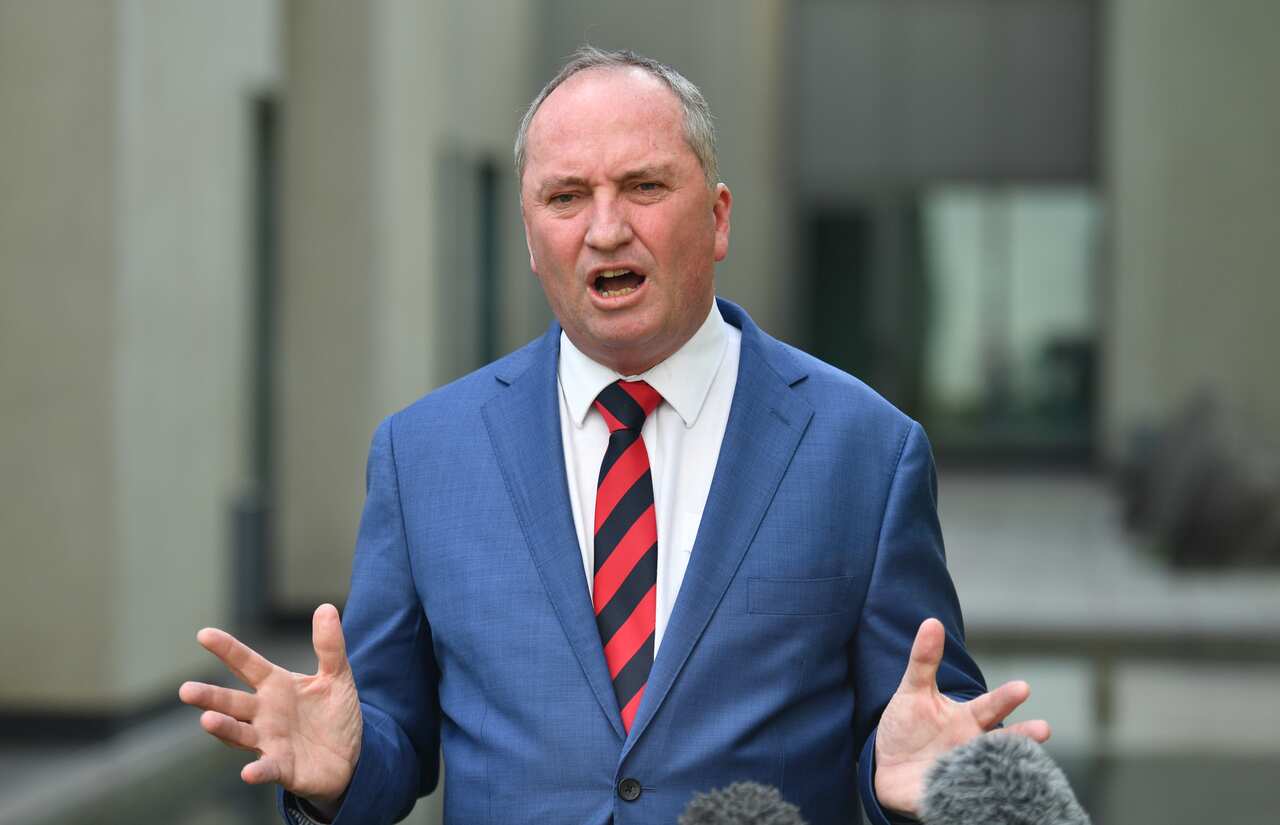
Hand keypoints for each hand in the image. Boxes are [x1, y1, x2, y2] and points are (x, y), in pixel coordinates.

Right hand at [179, 604, 362, 804]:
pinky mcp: (282, 767)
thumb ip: (330, 646)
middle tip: (185, 690)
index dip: (227, 649)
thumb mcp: (337, 676)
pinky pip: (267, 769)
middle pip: (232, 703)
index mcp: (275, 686)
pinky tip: (248, 773)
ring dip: (223, 728)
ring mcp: (269, 741)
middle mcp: (264, 713)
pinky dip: (258, 771)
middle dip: (209, 697)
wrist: (349, 756)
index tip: (204, 634)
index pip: (246, 664)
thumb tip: (326, 607)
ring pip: (239, 734)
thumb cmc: (334, 714)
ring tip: (207, 720)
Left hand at [873, 618, 1050, 815]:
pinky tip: (980, 795)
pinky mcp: (947, 796)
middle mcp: (973, 747)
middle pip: (1002, 742)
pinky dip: (970, 795)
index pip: (990, 707)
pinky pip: (961, 797)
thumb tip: (931, 622)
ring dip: (1005, 768)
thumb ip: (924, 660)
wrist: (886, 766)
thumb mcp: (912, 690)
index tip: (1023, 687)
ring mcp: (964, 772)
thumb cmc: (907, 725)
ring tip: (1022, 767)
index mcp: (967, 720)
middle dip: (1023, 737)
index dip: (1005, 698)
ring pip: (991, 771)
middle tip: (1043, 729)